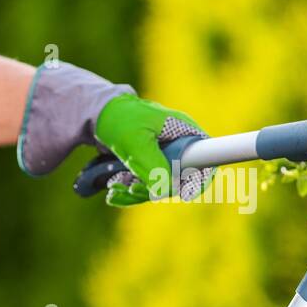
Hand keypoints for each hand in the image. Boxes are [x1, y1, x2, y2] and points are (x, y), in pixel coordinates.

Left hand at [94, 94, 210, 205]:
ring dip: (136, 192)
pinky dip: (130, 191)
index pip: (205, 161)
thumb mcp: (135, 142)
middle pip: (180, 179)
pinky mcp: (151, 163)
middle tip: (131, 189)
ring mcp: (165, 155)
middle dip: (155, 190)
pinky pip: (147, 184)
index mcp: (183, 132)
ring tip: (114, 188)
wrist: (100, 112)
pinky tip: (113, 191)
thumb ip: (152, 166)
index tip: (184, 194)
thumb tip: (165, 191)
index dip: (199, 181)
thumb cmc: (120, 118)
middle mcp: (178, 145)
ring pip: (161, 185)